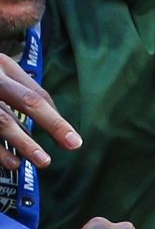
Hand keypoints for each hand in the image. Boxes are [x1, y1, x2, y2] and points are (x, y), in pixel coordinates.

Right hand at [0, 53, 80, 172]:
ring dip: (24, 142)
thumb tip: (53, 119)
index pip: (36, 94)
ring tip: (43, 161)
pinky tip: (10, 163)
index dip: (57, 119)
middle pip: (26, 99)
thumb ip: (19, 91)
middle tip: (74, 145)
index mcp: (1, 66)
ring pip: (2, 118)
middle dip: (53, 123)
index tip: (73, 142)